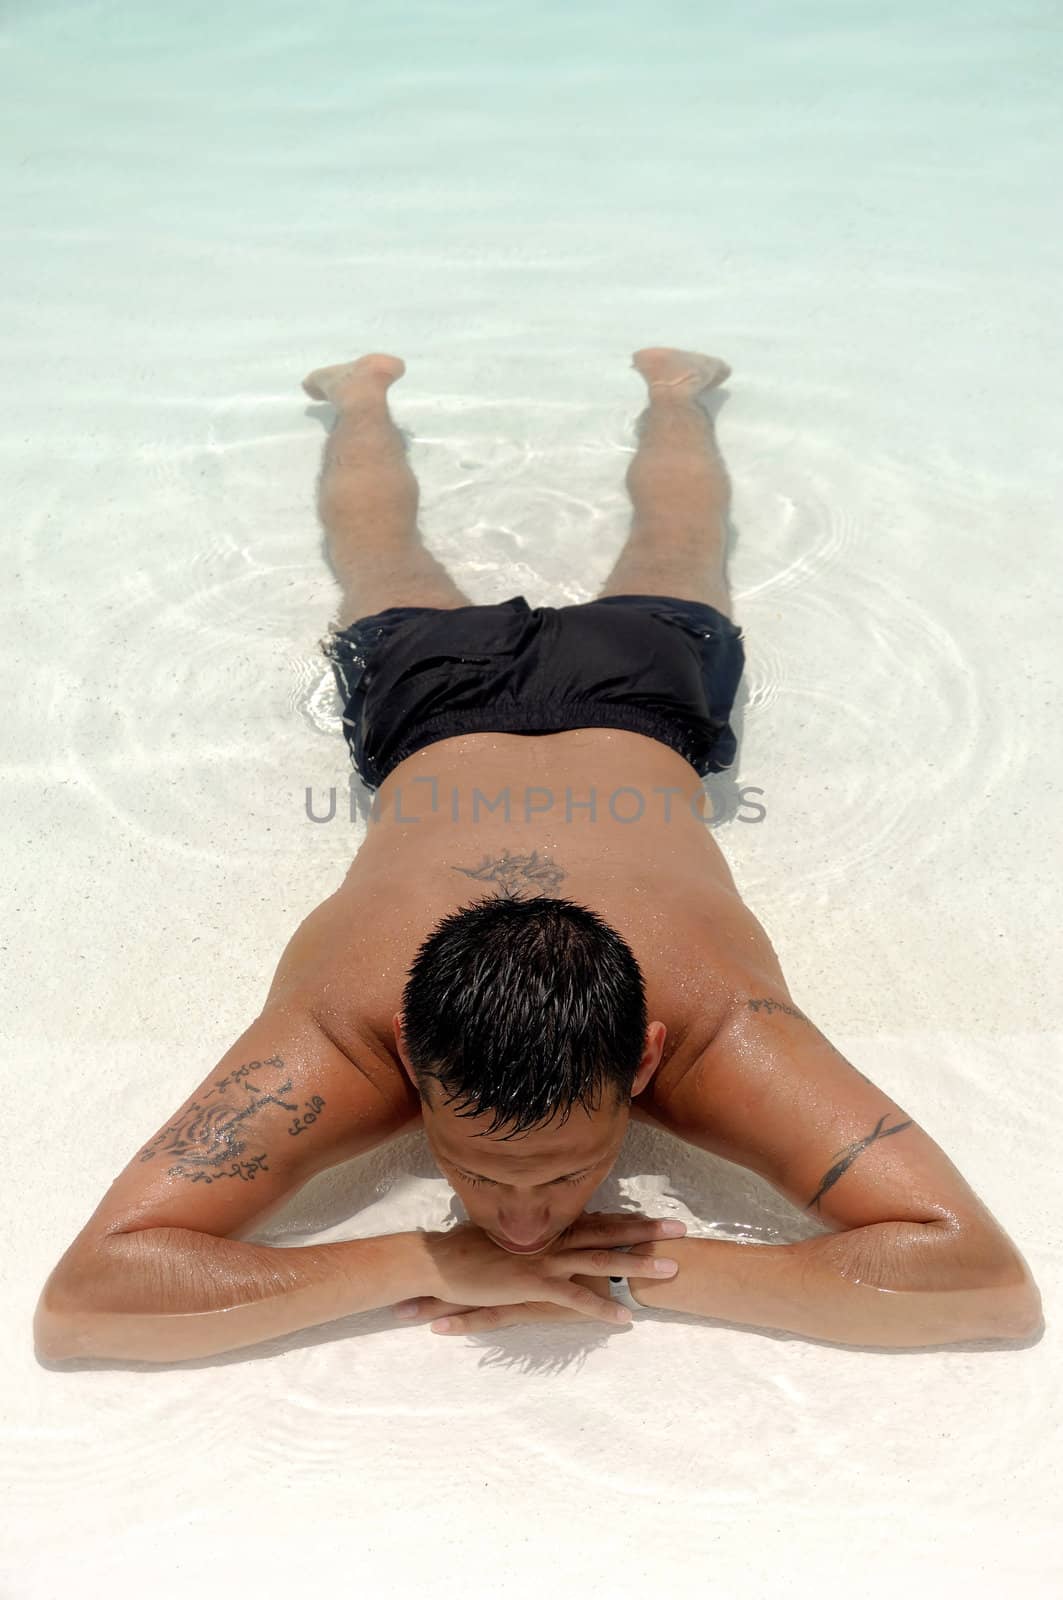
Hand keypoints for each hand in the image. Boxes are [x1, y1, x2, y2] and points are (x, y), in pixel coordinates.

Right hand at [394, 1211, 685, 1333]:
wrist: (439, 1262)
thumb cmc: (465, 1250)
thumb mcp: (504, 1236)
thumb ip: (530, 1235)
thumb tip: (546, 1235)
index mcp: (546, 1226)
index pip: (596, 1218)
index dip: (627, 1217)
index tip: (657, 1216)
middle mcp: (551, 1238)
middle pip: (608, 1231)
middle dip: (646, 1231)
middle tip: (681, 1230)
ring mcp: (544, 1260)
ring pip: (600, 1259)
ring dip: (637, 1264)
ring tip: (671, 1269)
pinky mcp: (533, 1284)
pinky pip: (575, 1298)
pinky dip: (602, 1306)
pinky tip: (625, 1319)